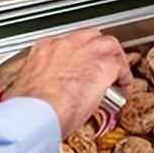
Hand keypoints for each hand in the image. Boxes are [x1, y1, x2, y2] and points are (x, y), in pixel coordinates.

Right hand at [2, 28, 132, 136]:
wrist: (35, 115)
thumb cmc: (28, 109)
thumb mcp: (28, 90)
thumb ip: (43, 84)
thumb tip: (48, 94)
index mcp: (44, 49)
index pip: (67, 44)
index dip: (78, 56)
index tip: (81, 68)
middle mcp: (65, 45)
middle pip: (91, 37)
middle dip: (99, 51)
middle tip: (104, 67)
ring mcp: (85, 51)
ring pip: (109, 44)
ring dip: (115, 59)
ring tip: (118, 76)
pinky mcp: (103, 65)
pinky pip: (121, 65)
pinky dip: (125, 77)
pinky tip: (124, 89)